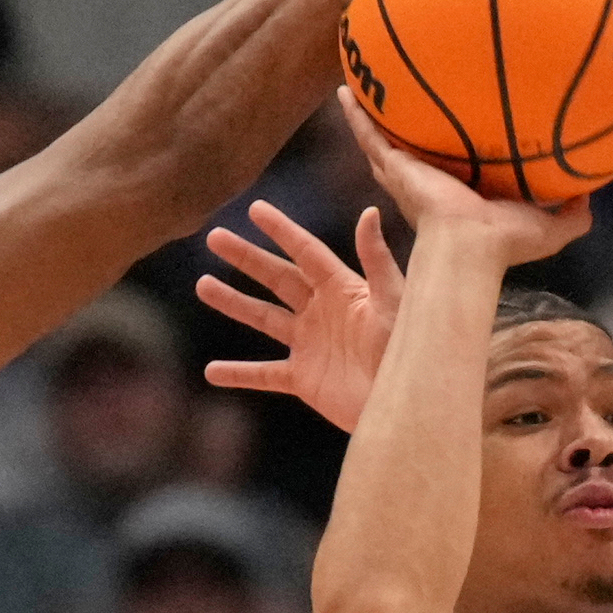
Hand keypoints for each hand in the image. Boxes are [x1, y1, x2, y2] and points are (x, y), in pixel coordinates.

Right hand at [198, 200, 403, 432]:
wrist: (408, 404)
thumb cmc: (409, 350)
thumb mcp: (394, 301)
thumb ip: (377, 260)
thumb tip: (368, 212)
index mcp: (344, 289)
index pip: (307, 252)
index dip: (282, 231)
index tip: (256, 209)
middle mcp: (323, 312)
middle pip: (277, 278)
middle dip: (246, 258)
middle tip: (215, 237)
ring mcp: (311, 345)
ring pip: (264, 319)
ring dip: (234, 302)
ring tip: (203, 285)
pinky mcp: (305, 379)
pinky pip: (265, 374)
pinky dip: (239, 374)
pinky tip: (212, 371)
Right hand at [337, 90, 589, 264]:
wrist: (470, 247)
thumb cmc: (504, 245)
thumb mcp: (549, 229)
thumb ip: (571, 215)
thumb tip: (588, 196)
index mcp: (458, 199)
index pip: (449, 174)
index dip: (446, 159)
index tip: (450, 137)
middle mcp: (427, 186)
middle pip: (408, 157)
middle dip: (402, 138)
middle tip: (396, 111)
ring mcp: (407, 176)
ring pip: (382, 142)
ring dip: (370, 118)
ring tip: (360, 90)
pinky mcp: (395, 168)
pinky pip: (370, 134)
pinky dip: (356, 113)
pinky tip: (345, 89)